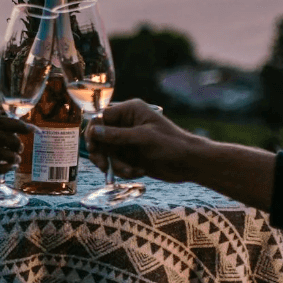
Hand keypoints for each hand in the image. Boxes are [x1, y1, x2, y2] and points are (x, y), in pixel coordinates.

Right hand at [0, 109, 27, 210]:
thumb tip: (5, 126)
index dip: (17, 125)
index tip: (29, 129)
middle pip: (2, 135)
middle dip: (16, 142)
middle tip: (20, 147)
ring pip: (1, 151)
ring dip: (13, 156)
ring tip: (16, 159)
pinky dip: (6, 167)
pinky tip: (9, 167)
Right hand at [84, 100, 205, 181]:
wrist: (188, 163)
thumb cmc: (171, 144)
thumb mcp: (143, 138)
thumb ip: (117, 135)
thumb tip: (94, 131)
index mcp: (130, 111)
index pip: (102, 117)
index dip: (94, 131)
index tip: (93, 146)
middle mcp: (126, 124)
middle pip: (100, 136)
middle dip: (101, 153)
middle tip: (103, 165)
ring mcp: (127, 140)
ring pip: (107, 152)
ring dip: (115, 165)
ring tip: (130, 171)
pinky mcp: (130, 155)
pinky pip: (115, 163)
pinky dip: (123, 170)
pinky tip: (138, 171)